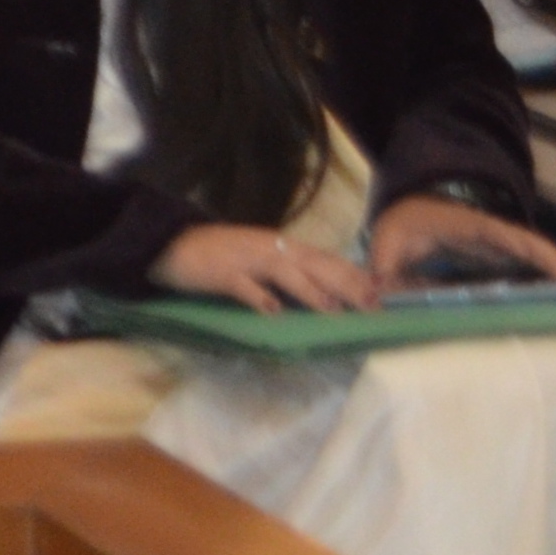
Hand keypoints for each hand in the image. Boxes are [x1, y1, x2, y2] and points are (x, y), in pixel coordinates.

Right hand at [151, 221, 378, 313]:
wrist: (171, 242)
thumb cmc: (221, 254)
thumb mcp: (262, 257)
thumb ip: (293, 270)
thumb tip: (332, 291)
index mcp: (282, 245)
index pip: (327, 258)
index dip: (356, 275)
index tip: (384, 293)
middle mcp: (270, 248)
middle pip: (315, 264)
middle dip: (346, 284)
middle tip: (374, 306)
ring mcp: (245, 259)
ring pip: (284, 273)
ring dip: (310, 291)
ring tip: (334, 310)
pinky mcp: (220, 272)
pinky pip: (242, 286)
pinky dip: (258, 297)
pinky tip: (272, 312)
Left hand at [368, 195, 555, 290]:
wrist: (410, 207)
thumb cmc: (405, 221)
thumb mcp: (389, 237)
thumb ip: (383, 264)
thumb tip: (378, 296)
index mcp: (472, 227)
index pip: (511, 238)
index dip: (538, 253)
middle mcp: (493, 236)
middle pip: (532, 250)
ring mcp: (498, 247)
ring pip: (532, 260)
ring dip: (553, 277)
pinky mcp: (497, 259)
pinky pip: (523, 268)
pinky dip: (540, 281)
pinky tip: (550, 304)